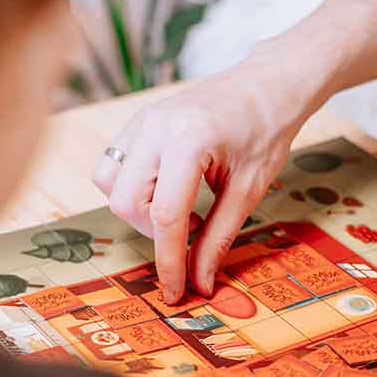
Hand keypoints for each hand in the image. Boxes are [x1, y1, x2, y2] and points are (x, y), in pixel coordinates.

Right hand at [93, 63, 310, 303]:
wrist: (267, 85)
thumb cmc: (266, 130)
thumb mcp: (249, 190)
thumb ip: (219, 236)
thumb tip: (199, 281)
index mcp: (188, 141)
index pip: (164, 216)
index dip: (168, 261)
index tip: (176, 291)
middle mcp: (155, 127)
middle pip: (125, 202)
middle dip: (152, 233)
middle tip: (189, 234)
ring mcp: (142, 120)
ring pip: (109, 183)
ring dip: (136, 210)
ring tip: (177, 210)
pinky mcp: (138, 121)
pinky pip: (112, 164)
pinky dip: (130, 187)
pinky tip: (166, 190)